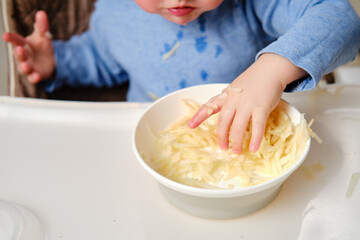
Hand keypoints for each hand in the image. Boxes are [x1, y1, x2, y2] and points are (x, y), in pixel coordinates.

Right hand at [2, 10, 54, 83]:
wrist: (52, 61)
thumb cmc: (42, 47)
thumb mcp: (43, 36)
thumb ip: (41, 26)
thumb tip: (42, 13)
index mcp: (23, 45)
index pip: (15, 40)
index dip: (10, 38)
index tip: (5, 36)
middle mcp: (24, 56)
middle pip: (19, 55)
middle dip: (19, 53)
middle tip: (19, 50)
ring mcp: (29, 66)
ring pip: (23, 68)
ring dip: (24, 67)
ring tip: (26, 66)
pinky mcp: (36, 75)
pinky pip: (33, 78)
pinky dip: (34, 78)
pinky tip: (36, 77)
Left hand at [188, 53, 306, 153]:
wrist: (270, 69)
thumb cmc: (252, 81)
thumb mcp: (234, 89)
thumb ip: (227, 101)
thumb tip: (222, 117)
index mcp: (226, 96)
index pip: (209, 106)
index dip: (198, 116)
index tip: (190, 125)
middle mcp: (234, 100)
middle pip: (223, 122)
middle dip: (222, 137)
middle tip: (223, 148)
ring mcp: (247, 104)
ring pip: (238, 127)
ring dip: (237, 141)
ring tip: (237, 151)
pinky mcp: (261, 107)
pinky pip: (257, 126)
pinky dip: (255, 138)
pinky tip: (254, 147)